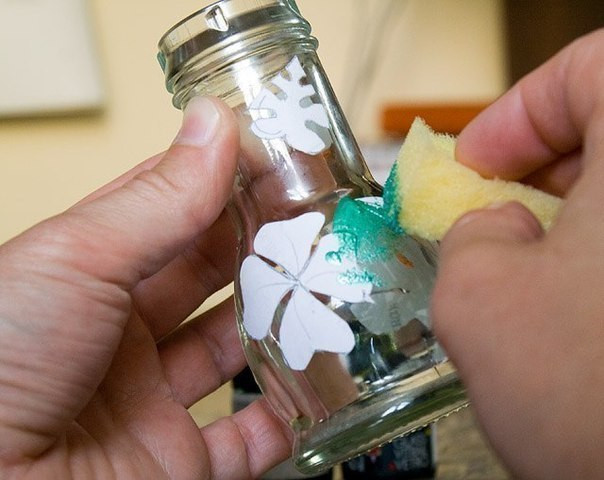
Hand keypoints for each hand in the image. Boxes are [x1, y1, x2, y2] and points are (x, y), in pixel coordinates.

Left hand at [0, 97, 289, 478]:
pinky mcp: (178, 464)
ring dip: (281, 321)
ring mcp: (151, 401)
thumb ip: (157, 200)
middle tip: (312, 214)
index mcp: (83, 277)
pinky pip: (249, 439)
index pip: (165, 210)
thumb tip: (214, 124)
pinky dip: (287, 414)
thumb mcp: (76, 262)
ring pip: (234, 351)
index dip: (218, 178)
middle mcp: (119, 336)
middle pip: (206, 277)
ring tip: (329, 282)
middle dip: (258, 243)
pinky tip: (320, 379)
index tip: (273, 156)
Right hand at [432, 29, 603, 478]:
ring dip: (578, 219)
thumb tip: (491, 223)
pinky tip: (581, 305)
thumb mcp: (478, 301)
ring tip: (531, 270)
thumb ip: (462, 234)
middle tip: (494, 213)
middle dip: (544, 169)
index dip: (519, 110)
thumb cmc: (600, 400)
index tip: (475, 163)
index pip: (591, 68)